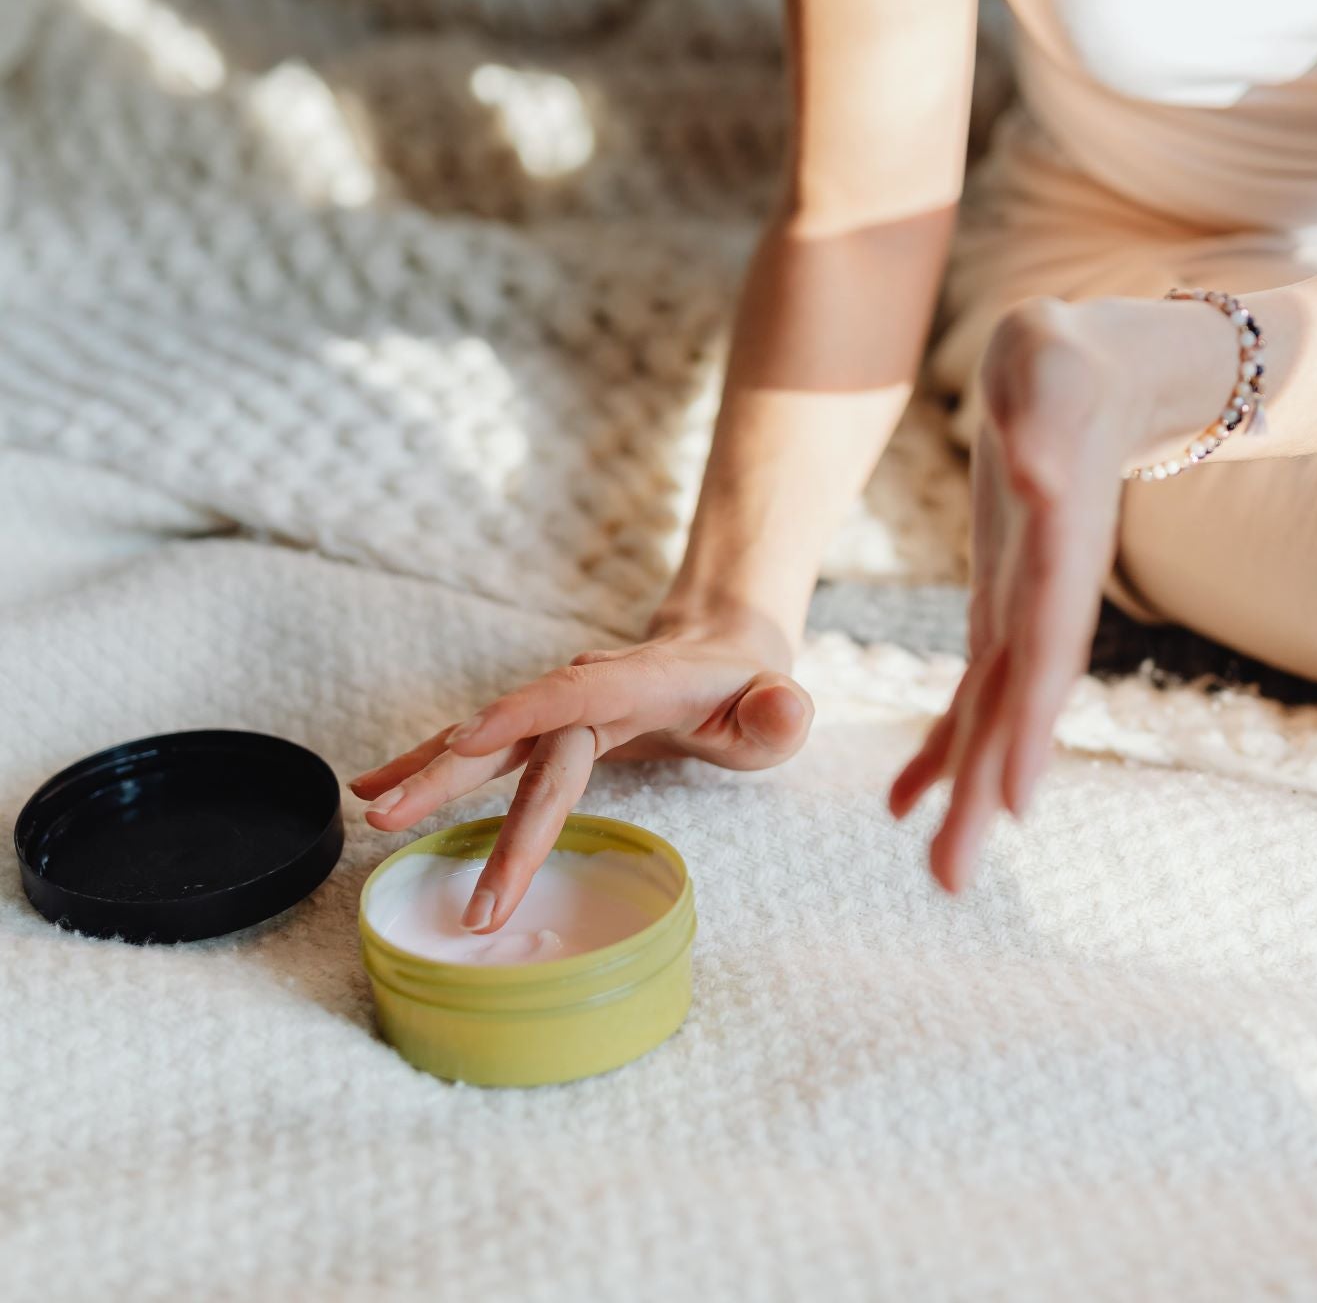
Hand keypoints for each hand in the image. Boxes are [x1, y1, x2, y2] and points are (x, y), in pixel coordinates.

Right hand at [349, 613, 812, 931]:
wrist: (720, 656)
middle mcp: (587, 691)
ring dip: (427, 774)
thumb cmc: (750, 697)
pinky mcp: (543, 730)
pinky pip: (482, 749)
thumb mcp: (778, 711)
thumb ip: (780, 715)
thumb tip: (783, 709)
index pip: (575, 697)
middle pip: (512, 734)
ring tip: (369, 811)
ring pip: (483, 741)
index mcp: (640, 686)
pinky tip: (378, 788)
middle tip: (392, 823)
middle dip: (451, 776)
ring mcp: (559, 709)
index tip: (465, 743)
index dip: (521, 716)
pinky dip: (430, 766)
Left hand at [888, 296, 1194, 889]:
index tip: (1012, 801)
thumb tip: (1036, 484)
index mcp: (1058, 555)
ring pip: (994, 716)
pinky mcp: (1001, 609)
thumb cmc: (1065, 366)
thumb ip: (1047, 431)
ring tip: (938, 866)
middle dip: (985, 792)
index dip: (1028, 725)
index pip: (1045, 650)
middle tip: (951, 879)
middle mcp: (1047, 600)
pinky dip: (944, 745)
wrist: (1087, 375)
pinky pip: (972, 693)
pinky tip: (909, 797)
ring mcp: (1026, 611)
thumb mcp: (1052, 374)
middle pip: (1018, 707)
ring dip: (966, 790)